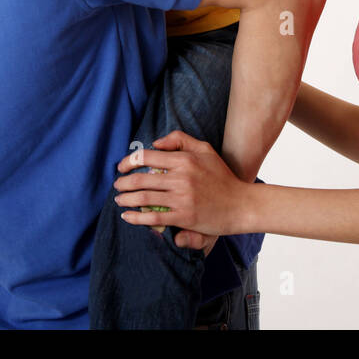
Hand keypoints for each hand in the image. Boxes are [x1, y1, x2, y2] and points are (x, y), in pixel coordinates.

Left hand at [113, 131, 248, 240]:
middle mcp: (181, 178)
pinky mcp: (184, 217)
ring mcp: (182, 199)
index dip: (129, 162)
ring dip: (126, 199)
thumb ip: (180, 140)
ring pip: (144, 199)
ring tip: (119, 200)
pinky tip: (127, 217)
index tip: (122, 167)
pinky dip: (136, 218)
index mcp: (184, 160)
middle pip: (141, 179)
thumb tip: (155, 143)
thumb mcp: (205, 149)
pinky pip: (154, 218)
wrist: (241, 204)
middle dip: (123, 183)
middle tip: (117, 185)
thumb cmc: (222, 176)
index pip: (147, 157)